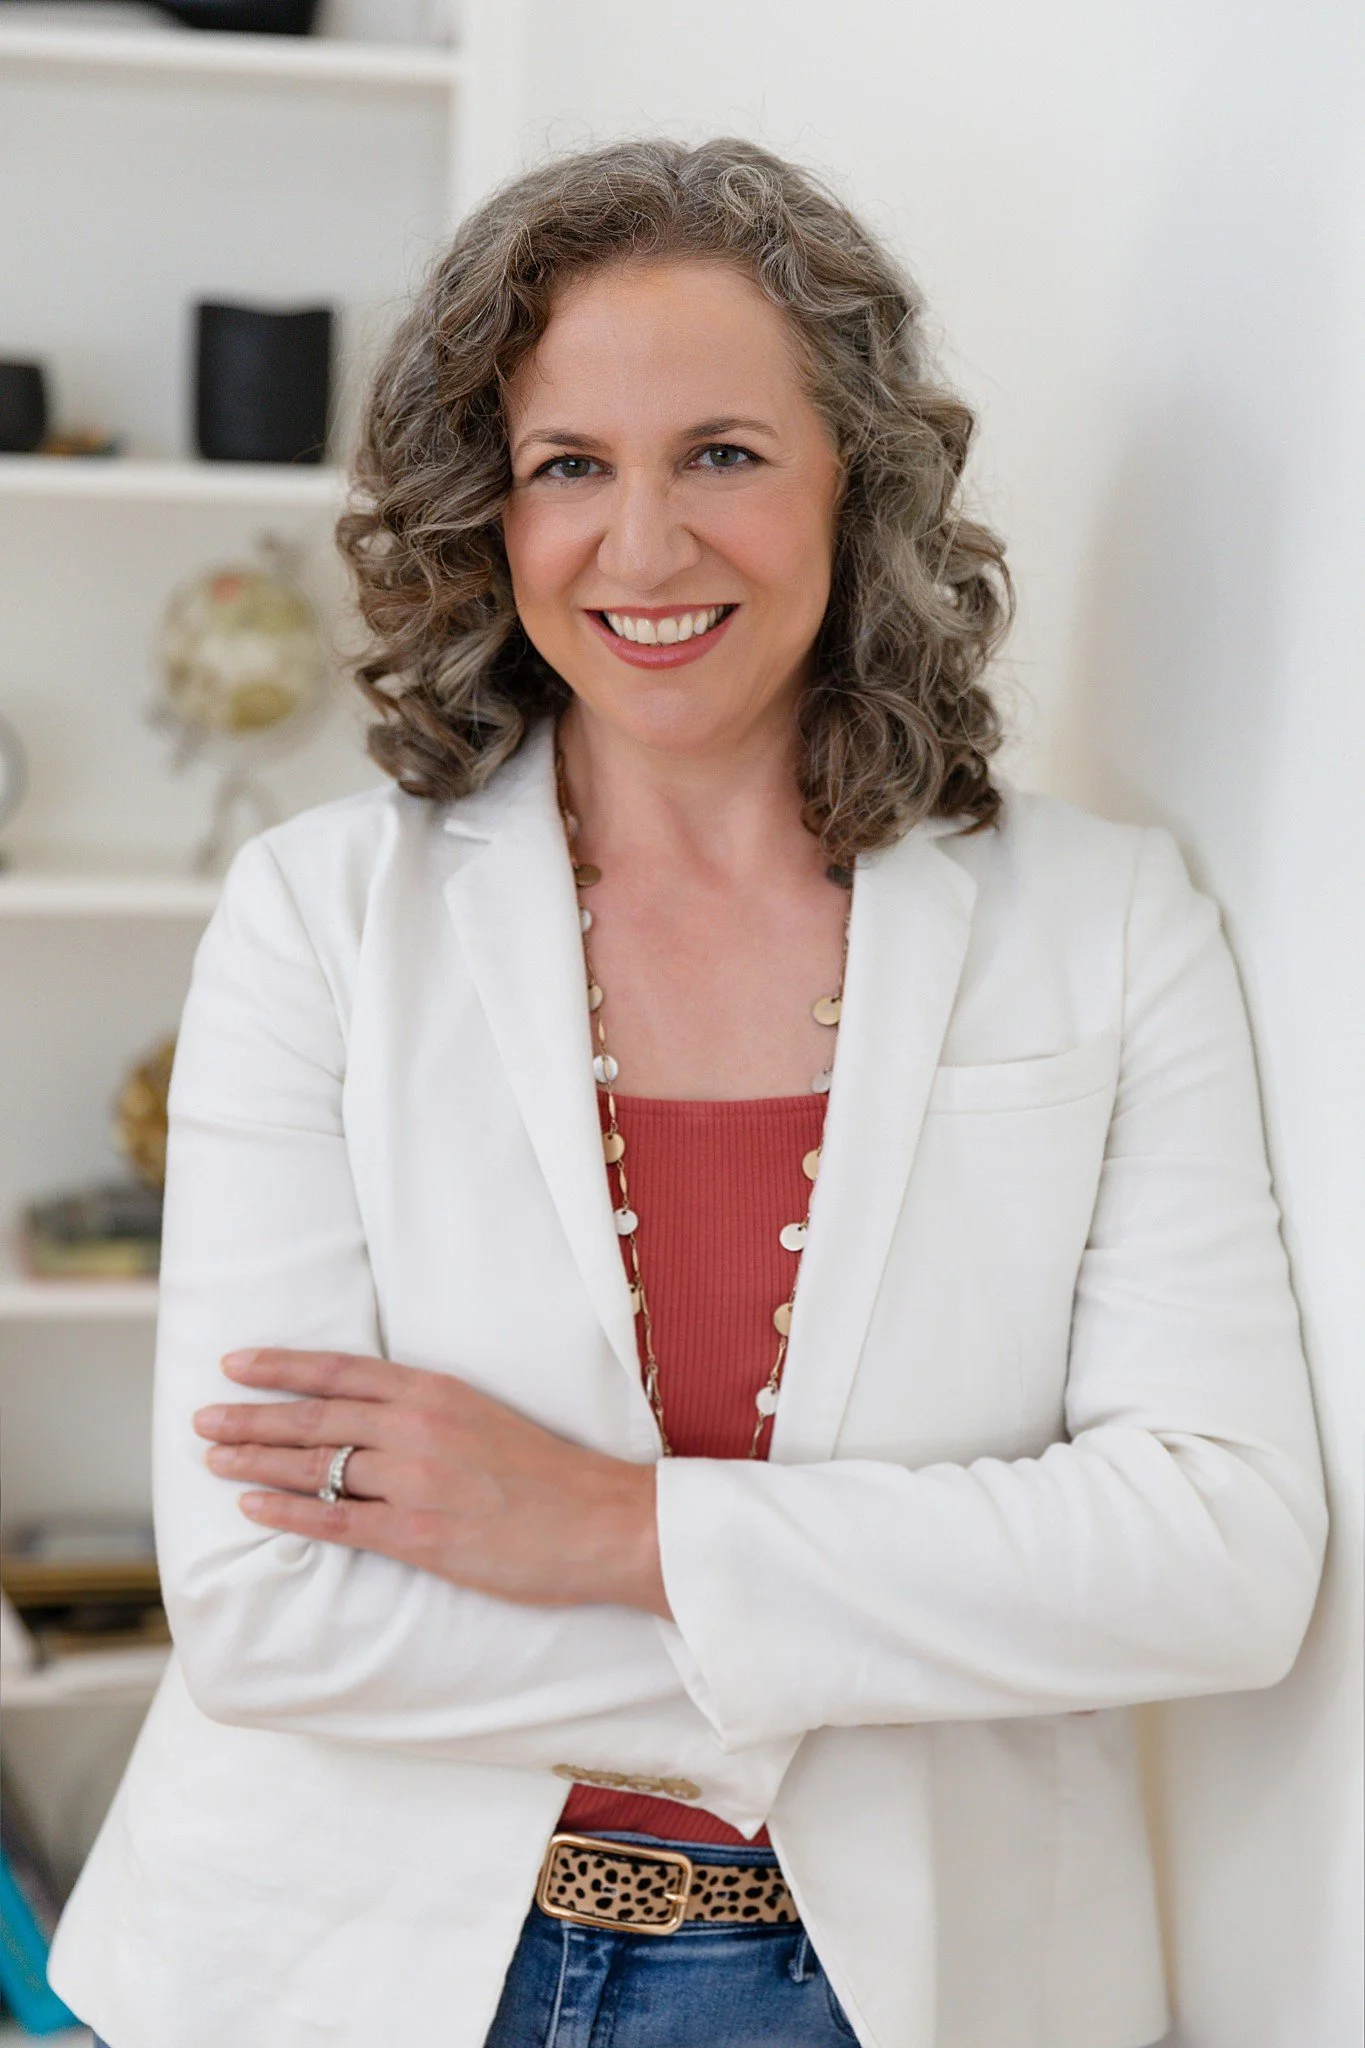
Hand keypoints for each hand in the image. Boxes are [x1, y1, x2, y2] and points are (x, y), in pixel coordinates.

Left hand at [192, 1349, 670, 1617]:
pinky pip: (335, 1522)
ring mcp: (415, 1481)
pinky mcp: (418, 1534)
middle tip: (203, 1418)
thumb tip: (365, 1421)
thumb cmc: (549, 1474)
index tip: (235, 1363)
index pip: (340, 1371)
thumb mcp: (485, 1415)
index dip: (282, 1366)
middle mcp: (418, 1427)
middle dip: (250, 1417)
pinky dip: (286, 1513)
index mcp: (437, 1390)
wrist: (603, 1522)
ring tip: (214, 1460)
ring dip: (256, 1462)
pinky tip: (252, 1506)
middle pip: (314, 1418)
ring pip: (315, 1468)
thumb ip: (426, 1413)